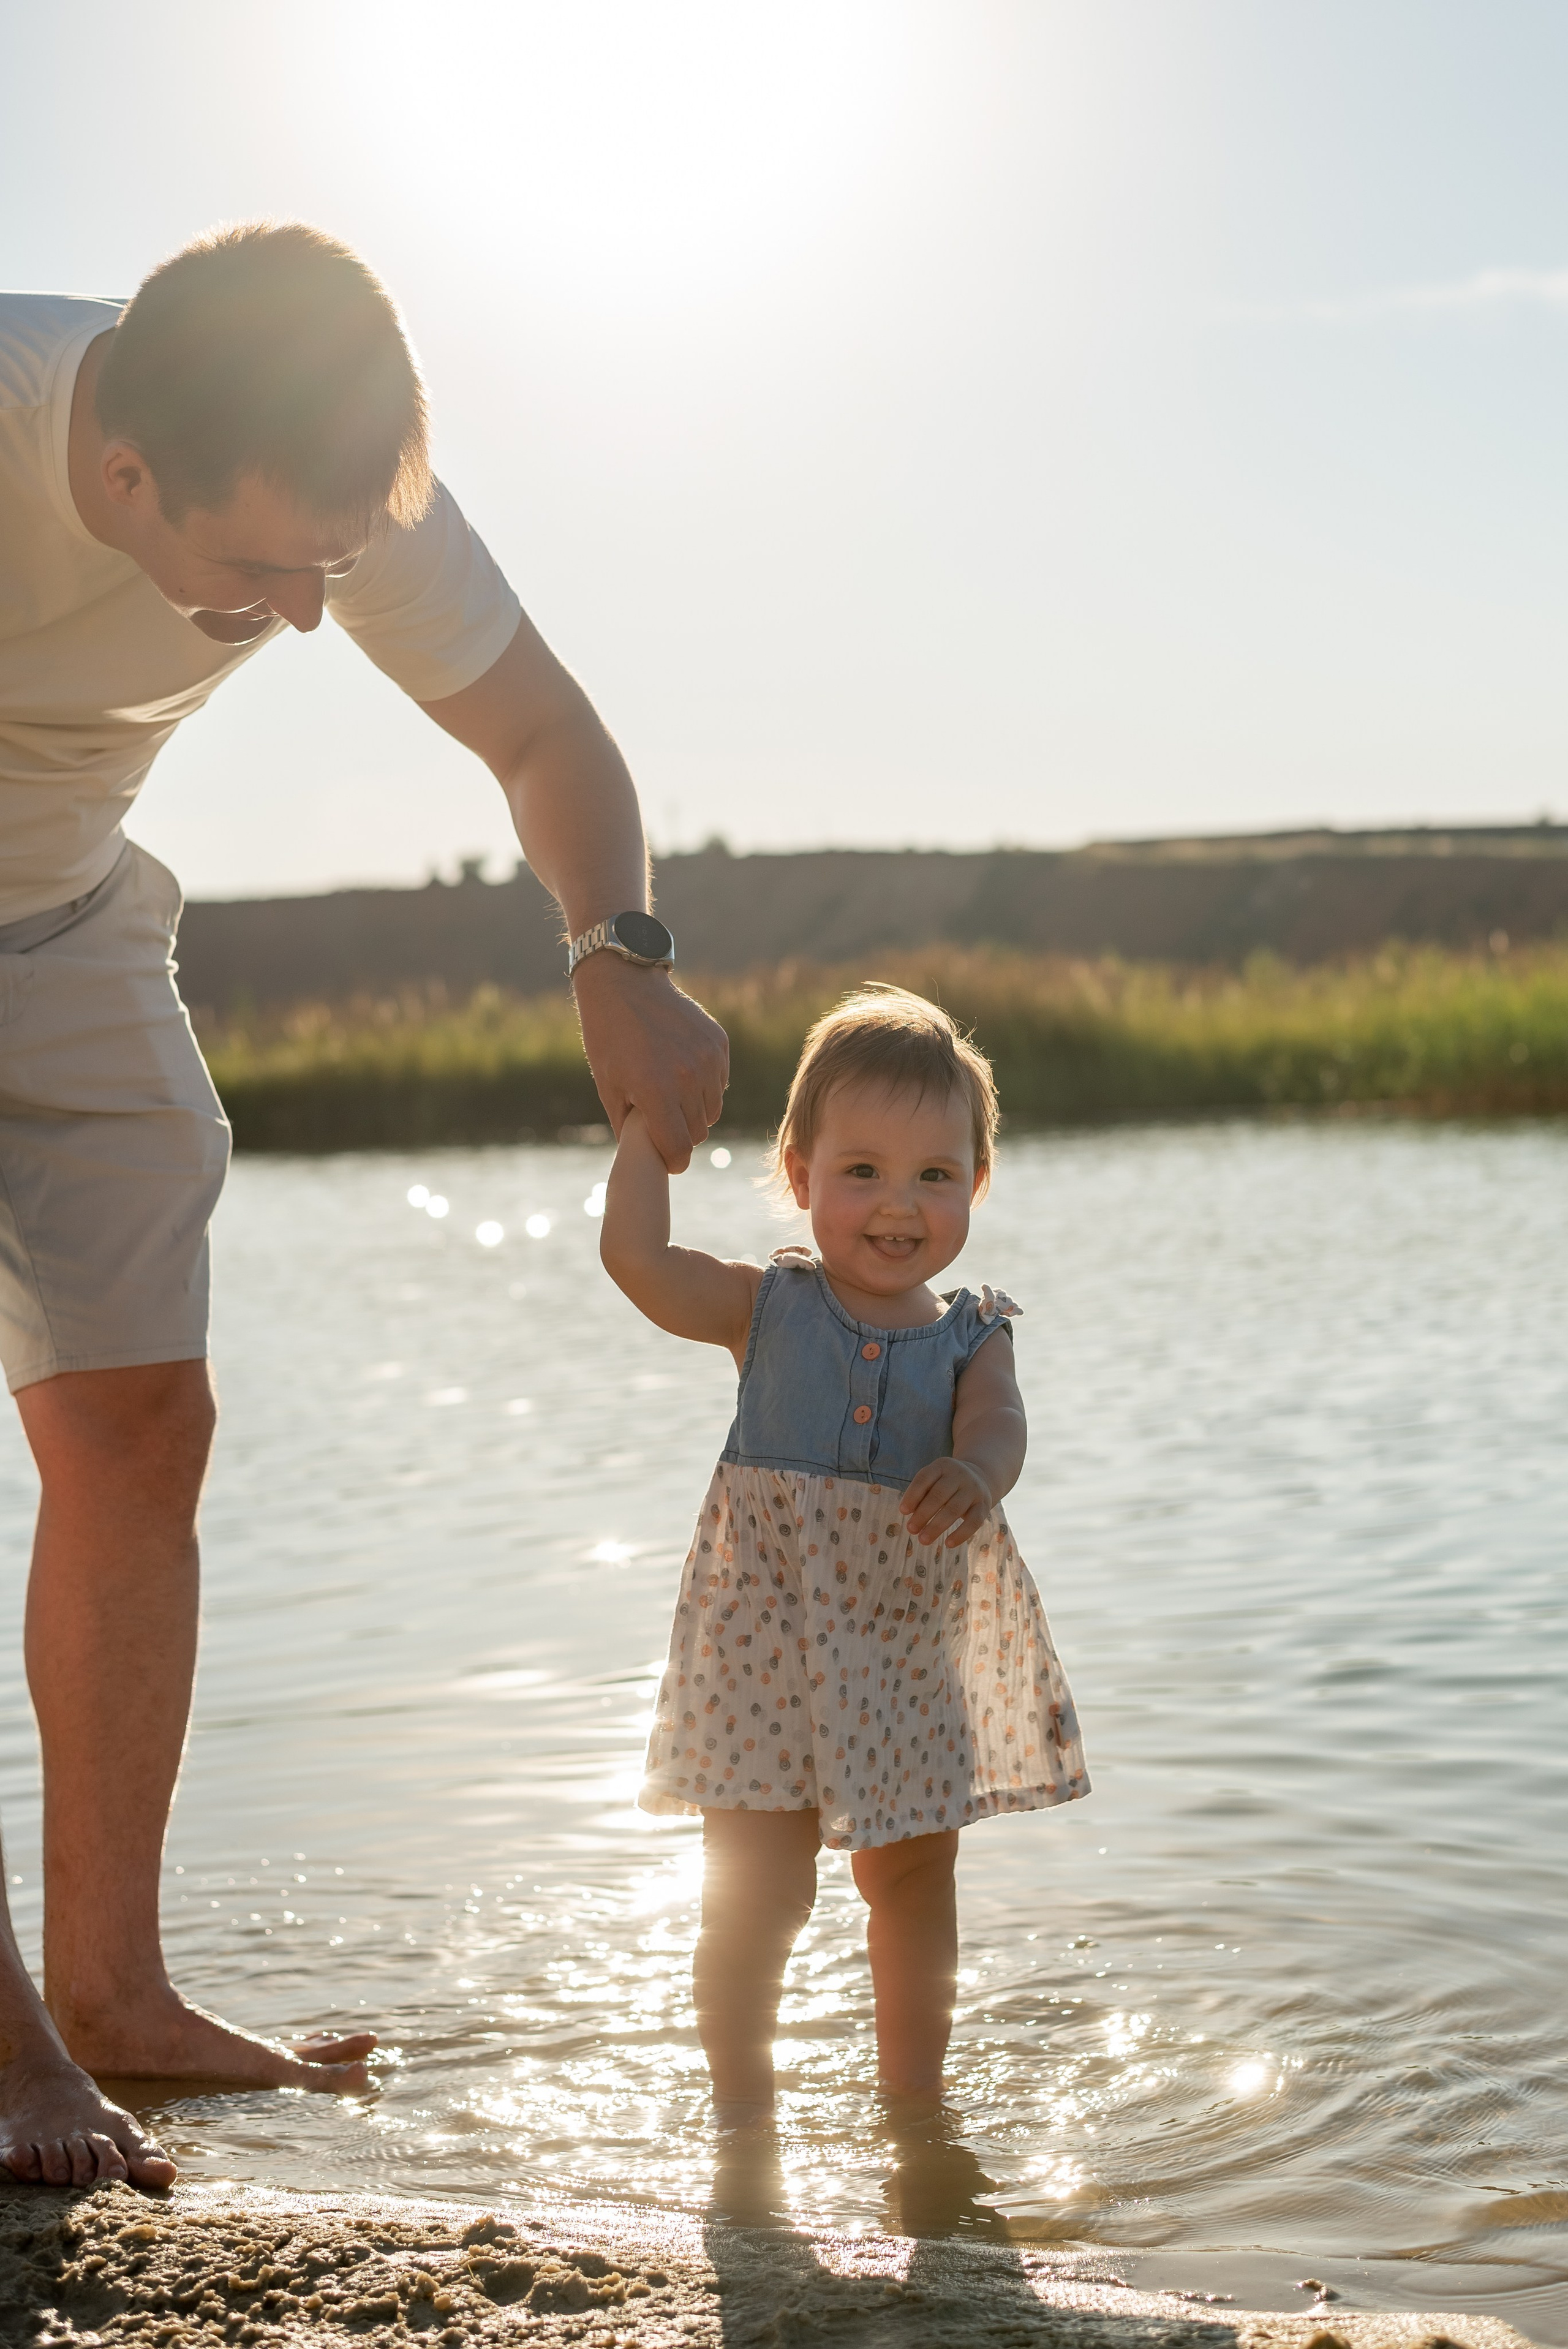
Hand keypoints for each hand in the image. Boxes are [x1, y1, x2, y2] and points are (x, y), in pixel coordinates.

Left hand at [572, 955, 728, 1170]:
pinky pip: (720, 1083)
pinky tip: (683, 1071)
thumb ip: (628, 1127)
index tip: (669, 1161)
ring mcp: (708, 1058)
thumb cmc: (608, 1038)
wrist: (624, 985)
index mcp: (657, 1091)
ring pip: (712, 1110)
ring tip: (671, 1096)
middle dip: (681, 1135)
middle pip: (697, 1132)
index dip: (673, 1161)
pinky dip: (705, 1086)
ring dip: (695, 1112)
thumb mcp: (608, 1086)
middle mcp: (688, 1077)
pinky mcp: (719, 1043)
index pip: (679, 1148)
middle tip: (663, 1123)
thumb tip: (644, 1157)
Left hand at [899, 1457, 994, 1547]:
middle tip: (911, 1529)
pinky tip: (948, 1544)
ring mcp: (974, 1490)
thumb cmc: (948, 1483)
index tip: (903, 1511)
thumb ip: (922, 1493)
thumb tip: (909, 1513)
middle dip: (923, 1514)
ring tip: (923, 1540)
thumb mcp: (935, 1479)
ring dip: (937, 1526)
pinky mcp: (984, 1505)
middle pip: (939, 1495)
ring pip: (954, 1509)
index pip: (924, 1478)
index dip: (913, 1495)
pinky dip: (961, 1534)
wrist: (981, 1477)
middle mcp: (960, 1475)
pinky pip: (973, 1522)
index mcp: (943, 1466)